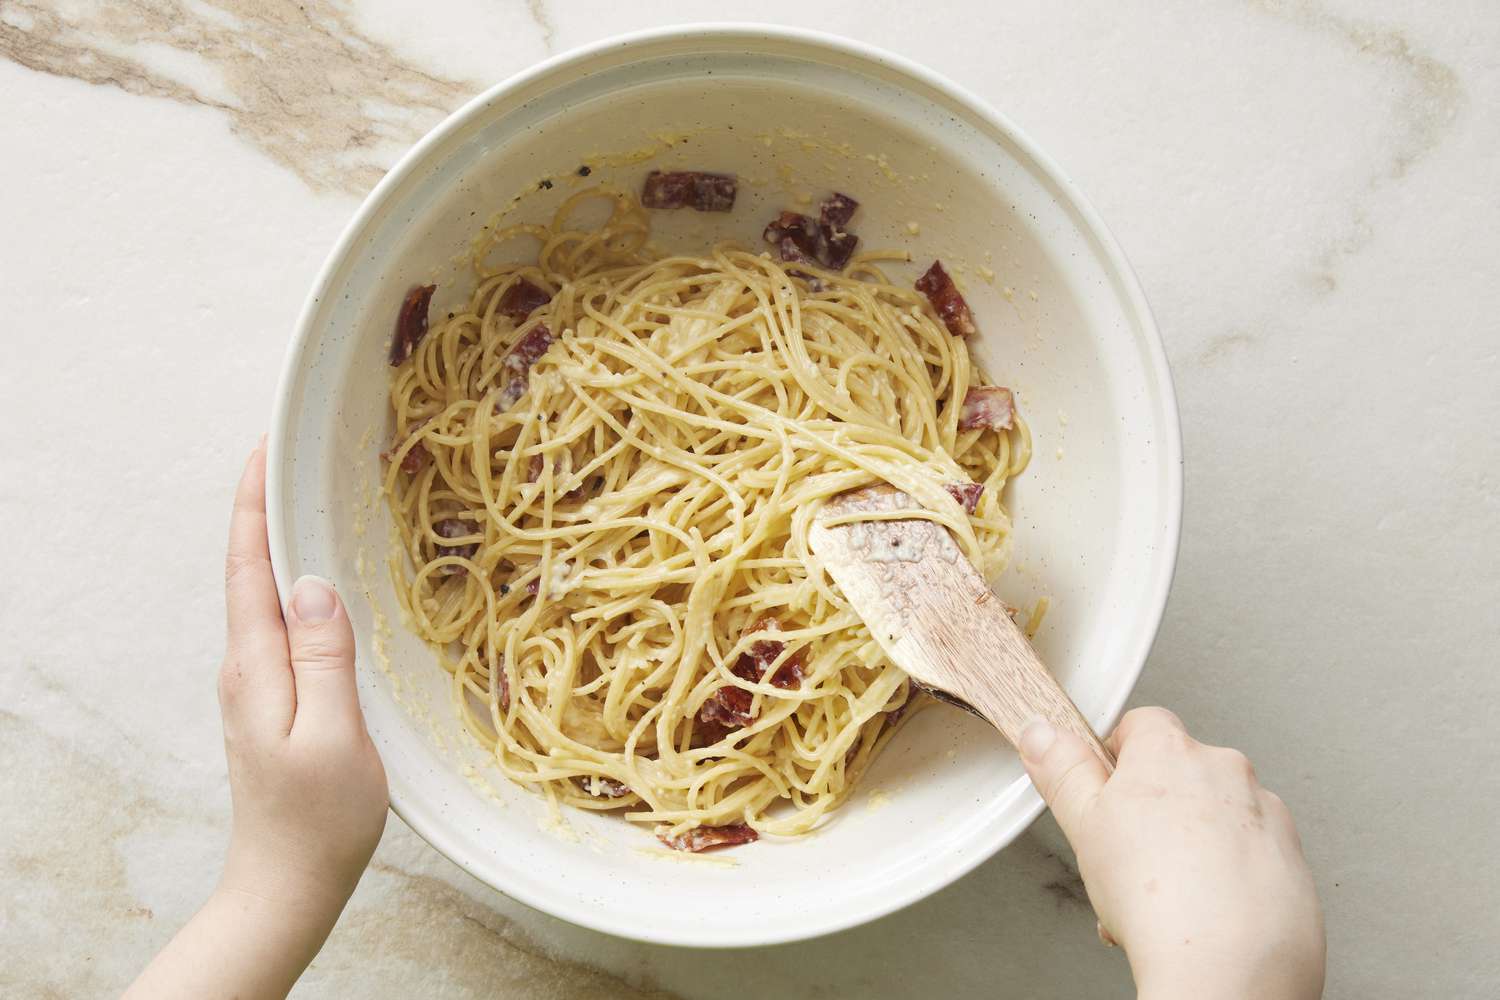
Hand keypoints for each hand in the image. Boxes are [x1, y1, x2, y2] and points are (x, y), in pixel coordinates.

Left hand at [126, 442, 386, 999]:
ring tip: (314, 501)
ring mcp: (259, 686)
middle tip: (296, 454)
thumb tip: (311, 582)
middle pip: (250, 571)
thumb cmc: (318, 820)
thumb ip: (323, 656)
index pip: (247, 566)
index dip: (253, 502)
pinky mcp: (277, 703)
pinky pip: (286, 627)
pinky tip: (325, 581)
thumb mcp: (334, 735)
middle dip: (267, 508)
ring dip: (283, 544)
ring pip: (268, 597)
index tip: (266, 447)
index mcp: (256, 666)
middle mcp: (247, 667)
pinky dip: (299, 587)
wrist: (288, 884)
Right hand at [1019, 708, 1324, 999]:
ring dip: (1192, 844)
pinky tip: (1202, 909)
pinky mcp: (1293, 858)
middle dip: (1154, 809)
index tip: (1103, 790)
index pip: (1140, 725)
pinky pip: (1252, 854)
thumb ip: (1062, 769)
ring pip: (1217, 816)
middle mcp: (1226, 770)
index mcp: (1171, 751)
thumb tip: (1043, 734)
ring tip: (1163, 892)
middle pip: (1180, 773)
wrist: (1229, 966)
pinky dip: (1230, 874)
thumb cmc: (1159, 896)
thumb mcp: (1082, 824)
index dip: (1116, 759)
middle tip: (1128, 852)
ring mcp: (1265, 814)